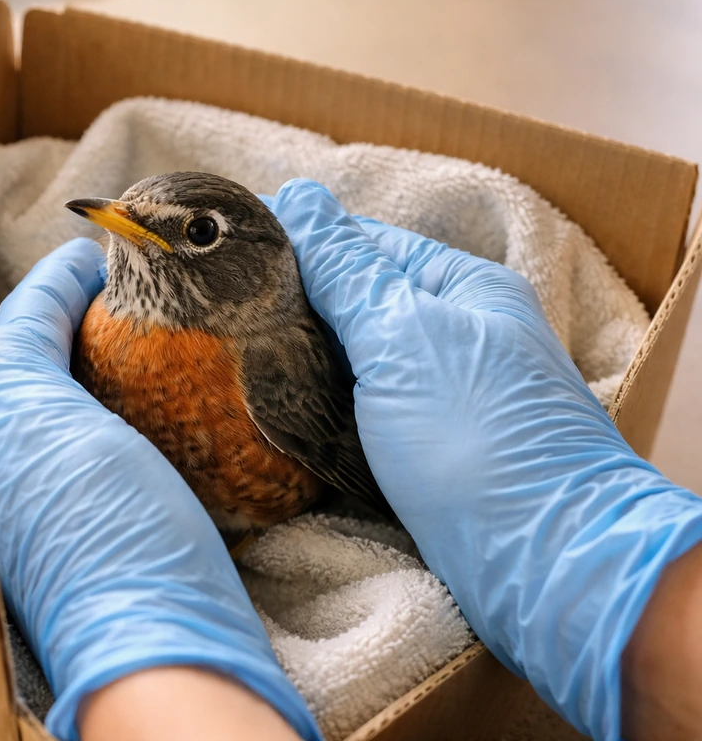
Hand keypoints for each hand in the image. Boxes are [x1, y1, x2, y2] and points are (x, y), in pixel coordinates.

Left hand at [0, 238, 319, 740]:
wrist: (163, 644)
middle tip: (137, 290)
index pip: (13, 337)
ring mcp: (59, 505)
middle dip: (76, 320)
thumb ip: (15, 359)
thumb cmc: (101, 530)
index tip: (105, 255)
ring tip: (154, 331)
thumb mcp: (37, 425)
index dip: (54, 288)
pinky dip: (130, 405)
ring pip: (72, 405)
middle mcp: (8, 474)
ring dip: (104, 359)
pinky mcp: (107, 529)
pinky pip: (109, 444)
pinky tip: (167, 401)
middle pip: (36, 368)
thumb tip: (40, 305)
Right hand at [266, 179, 701, 740]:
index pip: (364, 244)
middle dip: (292, 308)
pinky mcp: (421, 451)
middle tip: (215, 312)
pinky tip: (272, 409)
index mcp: (459, 288)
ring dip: (299, 361)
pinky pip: (359, 413)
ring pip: (352, 363)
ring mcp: (437, 396)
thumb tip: (298, 196)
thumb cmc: (476, 435)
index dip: (297, 245)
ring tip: (227, 355)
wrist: (542, 562)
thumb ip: (345, 271)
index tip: (229, 253)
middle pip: (356, 305)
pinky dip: (319, 410)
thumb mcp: (403, 336)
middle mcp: (452, 335)